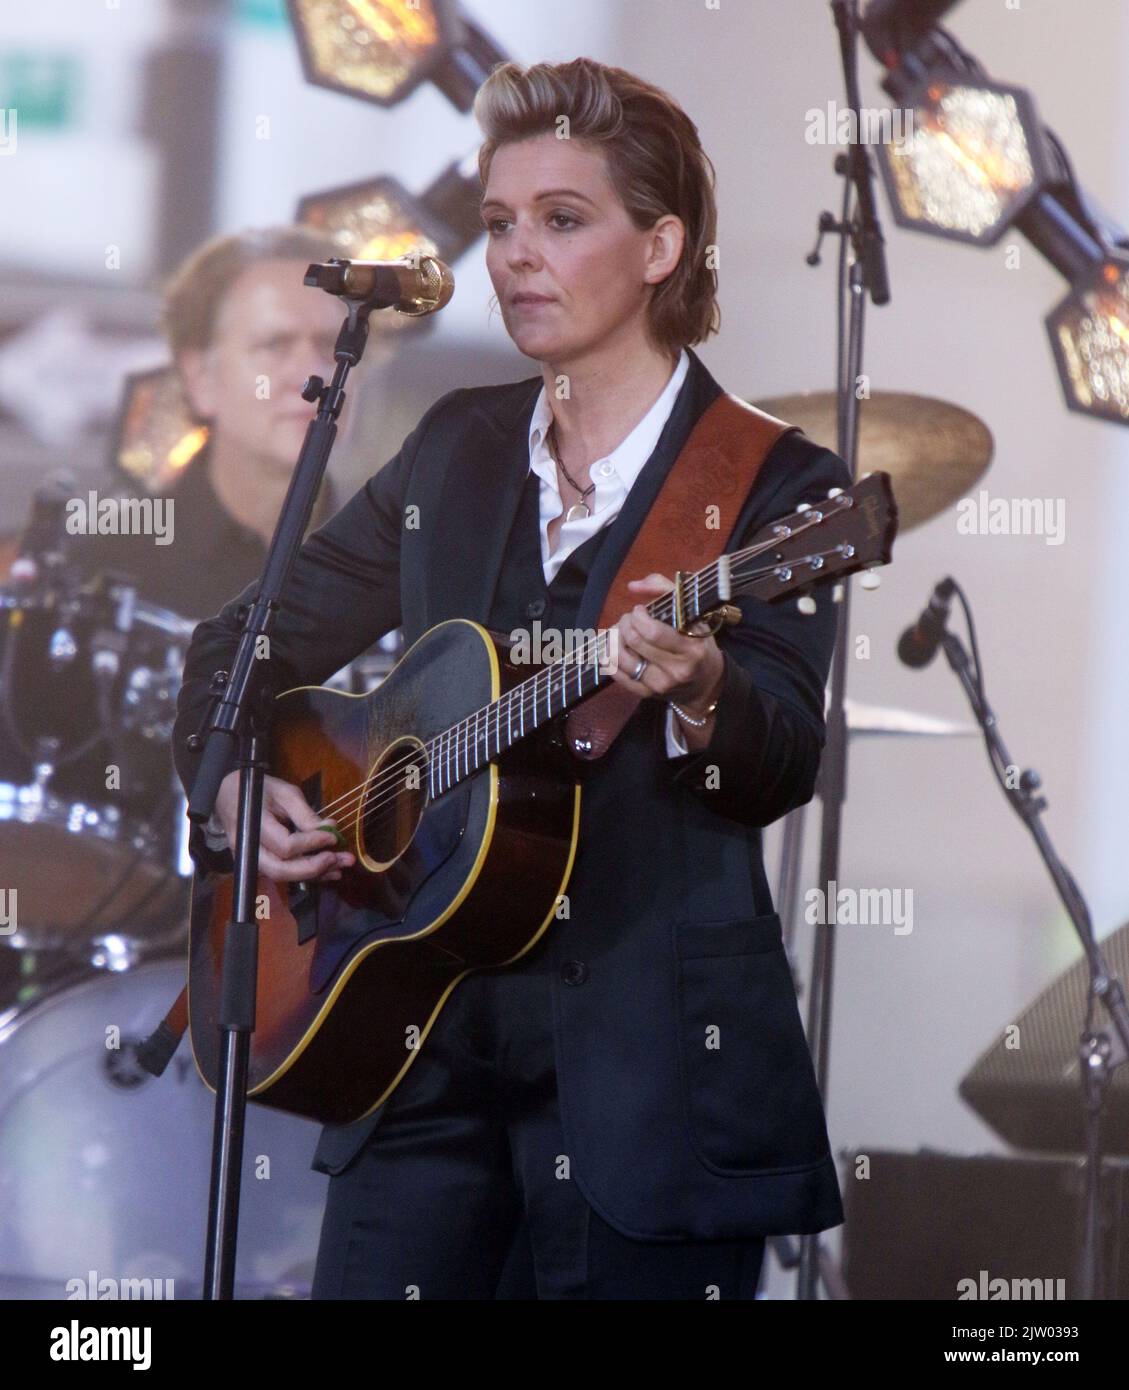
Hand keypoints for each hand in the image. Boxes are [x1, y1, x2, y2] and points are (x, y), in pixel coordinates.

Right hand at [214, 771, 354, 883]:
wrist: (226, 794)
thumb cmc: (257, 789)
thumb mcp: (283, 792)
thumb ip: (304, 813)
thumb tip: (328, 829)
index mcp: (254, 824)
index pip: (285, 845)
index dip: (312, 843)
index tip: (333, 836)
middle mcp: (248, 848)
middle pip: (281, 869)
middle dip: (313, 867)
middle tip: (339, 859)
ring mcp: (249, 858)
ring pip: (282, 876)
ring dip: (314, 874)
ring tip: (340, 868)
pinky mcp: (256, 863)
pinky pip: (282, 873)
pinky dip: (306, 874)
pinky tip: (328, 871)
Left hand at [609, 573, 725, 714]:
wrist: (705, 682)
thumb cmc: (696, 641)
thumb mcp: (692, 613)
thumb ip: (665, 589)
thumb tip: (633, 586)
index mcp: (692, 648)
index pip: (653, 632)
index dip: (638, 617)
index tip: (639, 610)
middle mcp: (677, 669)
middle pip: (634, 642)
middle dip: (624, 623)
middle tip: (629, 619)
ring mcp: (660, 684)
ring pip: (620, 658)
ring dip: (613, 639)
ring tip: (620, 632)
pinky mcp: (646, 694)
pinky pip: (616, 674)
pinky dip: (609, 657)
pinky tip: (613, 647)